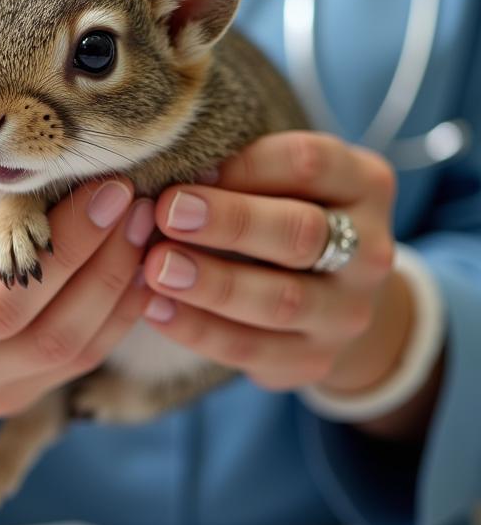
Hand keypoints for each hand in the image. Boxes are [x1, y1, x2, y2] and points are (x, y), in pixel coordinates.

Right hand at [0, 149, 155, 432]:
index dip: (62, 250)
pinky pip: (90, 357)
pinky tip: (143, 261)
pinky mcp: (34, 391)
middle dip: (103, 264)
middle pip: (49, 335)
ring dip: (121, 284)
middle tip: (135, 202)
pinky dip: (124, 309)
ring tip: (145, 223)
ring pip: (78, 352)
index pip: (0, 302)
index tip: (106, 192)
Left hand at [138, 132, 404, 397]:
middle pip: (301, 233)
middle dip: (230, 222)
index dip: (246, 166)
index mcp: (361, 184)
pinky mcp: (315, 360)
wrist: (332, 297)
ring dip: (211, 283)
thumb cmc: (283, 211)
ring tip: (156, 267)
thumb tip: (168, 168)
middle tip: (167, 213)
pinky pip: (252, 348)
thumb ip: (238, 168)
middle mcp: (369, 250)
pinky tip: (155, 307)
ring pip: (280, 300)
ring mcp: (347, 312)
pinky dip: (198, 329)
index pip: (310, 164)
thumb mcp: (280, 177)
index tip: (188, 169)